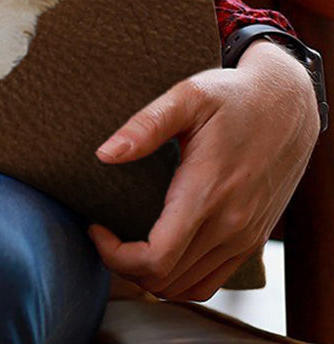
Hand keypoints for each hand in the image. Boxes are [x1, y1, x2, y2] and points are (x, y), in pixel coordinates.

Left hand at [88, 39, 320, 301]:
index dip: (115, 255)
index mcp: (207, 193)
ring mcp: (244, 237)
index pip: (156, 258)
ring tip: (124, 242)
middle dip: (123, 265)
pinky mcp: (252, 239)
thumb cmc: (233, 97)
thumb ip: (145, 126)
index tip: (95, 227)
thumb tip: (105, 154)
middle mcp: (230, 225)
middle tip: (102, 233)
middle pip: (166, 280)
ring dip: (150, 276)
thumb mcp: (187, 96)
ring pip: (188, 287)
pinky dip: (179, 278)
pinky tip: (159, 250)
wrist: (287, 106)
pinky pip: (211, 280)